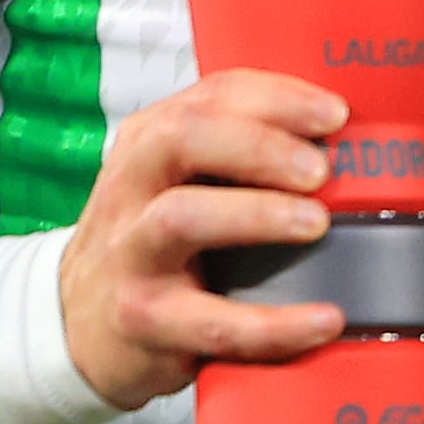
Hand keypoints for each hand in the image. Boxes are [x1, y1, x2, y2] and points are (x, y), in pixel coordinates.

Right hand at [59, 69, 352, 408]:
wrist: (81, 327)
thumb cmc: (150, 243)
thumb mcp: (176, 182)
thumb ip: (237, 154)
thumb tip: (342, 143)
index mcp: (149, 143)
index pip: (211, 96)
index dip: (278, 99)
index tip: (335, 114)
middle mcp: (132, 189)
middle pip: (182, 139)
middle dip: (259, 145)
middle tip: (321, 170)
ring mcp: (132, 256)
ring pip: (183, 218)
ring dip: (258, 214)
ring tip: (317, 224)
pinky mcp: (145, 322)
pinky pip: (212, 322)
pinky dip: (274, 324)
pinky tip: (322, 320)